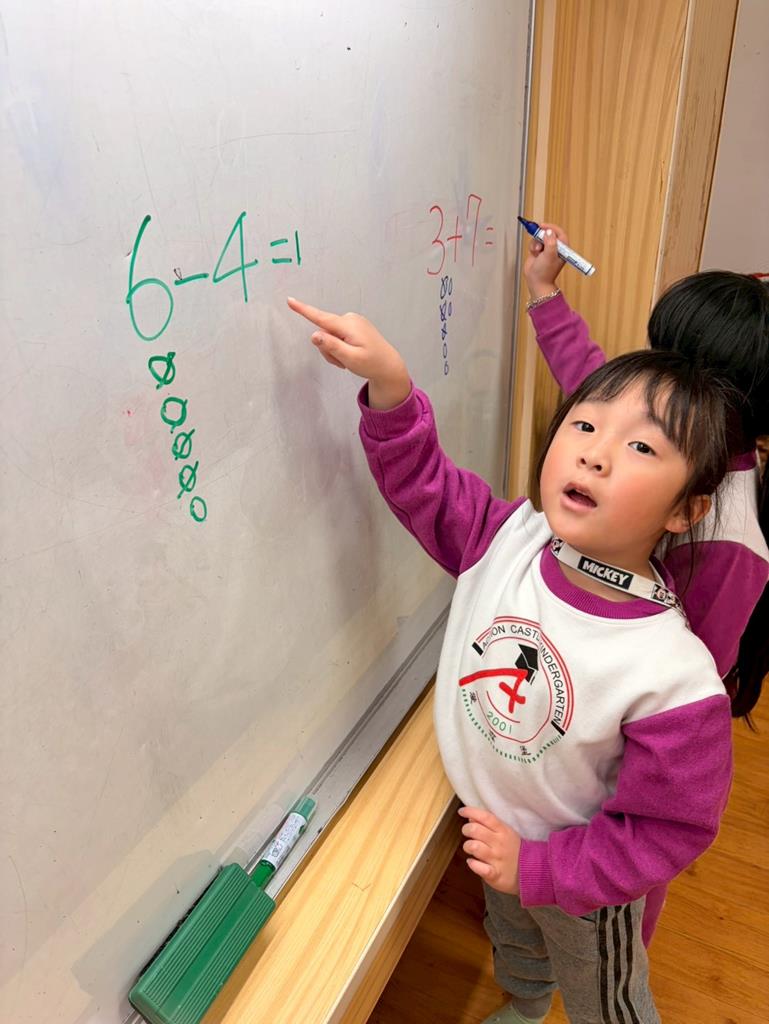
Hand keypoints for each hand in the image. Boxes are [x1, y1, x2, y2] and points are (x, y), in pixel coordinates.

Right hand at [287, 296, 410, 409]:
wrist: (388, 365)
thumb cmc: (371, 364)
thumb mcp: (349, 358)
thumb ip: (331, 346)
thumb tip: (314, 334)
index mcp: (348, 325)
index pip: (321, 317)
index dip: (304, 310)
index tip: (290, 300)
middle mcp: (349, 319)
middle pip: (324, 332)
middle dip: (327, 349)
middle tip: (342, 362)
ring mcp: (353, 321)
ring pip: (329, 335)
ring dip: (334, 350)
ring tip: (348, 360)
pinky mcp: (354, 325)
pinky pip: (338, 335)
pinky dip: (340, 346)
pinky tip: (351, 354)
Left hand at [459, 806, 520, 893]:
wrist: (532, 871)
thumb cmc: (514, 850)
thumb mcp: (505, 833)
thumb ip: (489, 825)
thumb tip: (471, 818)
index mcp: (503, 831)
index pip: (485, 816)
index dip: (471, 811)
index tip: (462, 811)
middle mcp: (499, 843)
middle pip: (475, 830)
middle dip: (466, 829)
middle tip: (467, 833)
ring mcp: (497, 859)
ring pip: (474, 847)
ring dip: (468, 846)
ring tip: (470, 848)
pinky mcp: (495, 874)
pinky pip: (478, 867)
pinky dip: (472, 864)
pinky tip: (473, 862)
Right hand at [523, 221, 567, 299]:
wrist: (536, 282)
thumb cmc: (545, 273)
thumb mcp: (550, 256)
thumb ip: (550, 242)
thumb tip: (549, 231)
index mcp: (562, 249)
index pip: (559, 233)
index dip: (551, 228)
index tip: (543, 227)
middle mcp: (555, 248)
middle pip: (548, 233)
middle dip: (541, 235)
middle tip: (537, 236)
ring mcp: (546, 249)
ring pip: (540, 237)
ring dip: (536, 243)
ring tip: (537, 252)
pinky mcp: (538, 251)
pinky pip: (534, 242)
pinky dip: (533, 246)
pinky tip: (534, 254)